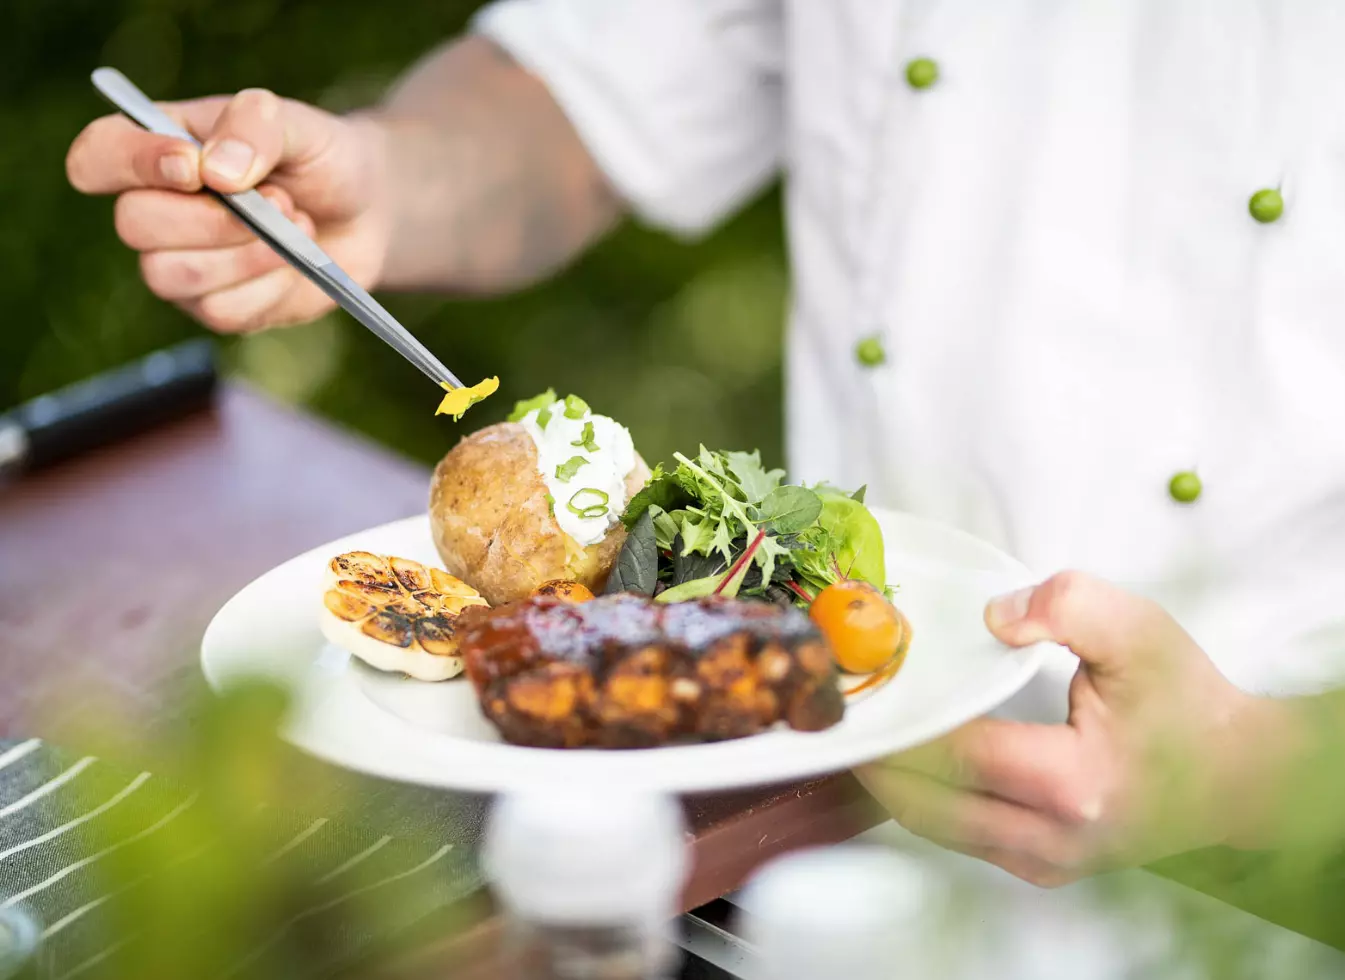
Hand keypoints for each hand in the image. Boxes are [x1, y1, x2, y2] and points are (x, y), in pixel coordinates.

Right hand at [66, 88, 390, 331]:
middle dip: (212, 219)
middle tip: (281, 201)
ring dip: (243, 255)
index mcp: (157, 149)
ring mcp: (182, 263)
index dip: (132, 163)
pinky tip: (295, 261)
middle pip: (133, 225)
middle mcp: (156, 208)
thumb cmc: (320, 158)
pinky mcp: (218, 307)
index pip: (98, 156)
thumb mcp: (298, 124)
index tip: (193, 166)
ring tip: (296, 226)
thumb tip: (215, 170)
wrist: (369, 212)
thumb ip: (254, 126)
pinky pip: (220, 311)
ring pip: (170, 276)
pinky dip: (268, 287)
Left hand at [857, 571, 1293, 886]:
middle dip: (875, 755)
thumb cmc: (1187, 704)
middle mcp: (1050, 840)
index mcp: (1072, 786)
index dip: (900, 722)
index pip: (955, 755)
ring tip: (864, 725)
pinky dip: (921, 794)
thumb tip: (994, 618)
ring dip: (890, 778)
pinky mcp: (1038, 868)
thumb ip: (1067, 606)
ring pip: (931, 825)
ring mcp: (1042, 864)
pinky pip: (955, 833)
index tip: (859, 687)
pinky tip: (907, 753)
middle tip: (841, 707)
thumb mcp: (1140, 632)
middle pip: (924, 802)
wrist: (1237, 775)